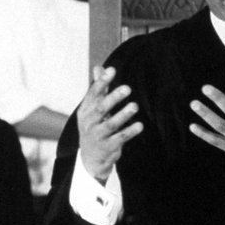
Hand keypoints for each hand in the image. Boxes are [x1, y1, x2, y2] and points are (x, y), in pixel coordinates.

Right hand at [77, 66, 142, 182]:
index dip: (101, 82)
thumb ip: (99, 89)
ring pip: (110, 124)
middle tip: (128, 88)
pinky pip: (119, 139)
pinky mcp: (107, 148)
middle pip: (100, 108)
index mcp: (85, 110)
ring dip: (123, 115)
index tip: (112, 70)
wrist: (90, 158)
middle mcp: (89, 123)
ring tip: (134, 106)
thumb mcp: (92, 109)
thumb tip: (99, 67)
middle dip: (113, 98)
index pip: (92, 94)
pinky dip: (129, 132)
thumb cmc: (94, 126)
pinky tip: (140, 125)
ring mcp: (97, 136)